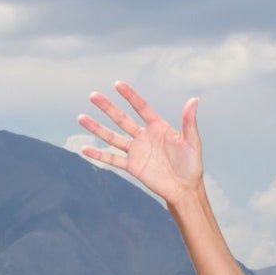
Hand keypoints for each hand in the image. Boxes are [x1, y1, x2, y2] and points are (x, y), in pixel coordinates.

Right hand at [78, 83, 204, 206]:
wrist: (185, 190)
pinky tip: (84, 149)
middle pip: (122, 119)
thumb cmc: (192, 165)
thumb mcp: (192, 142)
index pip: (141, 107)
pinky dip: (99, 155)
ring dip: (97, 128)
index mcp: (157, 127)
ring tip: (81, 118)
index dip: (130, 96)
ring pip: (112, 137)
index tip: (117, 84)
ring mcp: (136, 151)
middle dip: (107, 107)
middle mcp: (144, 137)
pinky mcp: (132, 166)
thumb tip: (194, 100)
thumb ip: (189, 121)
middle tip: (92, 95)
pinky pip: (112, 159)